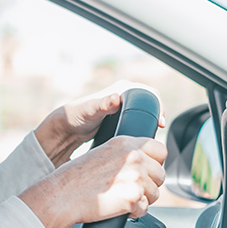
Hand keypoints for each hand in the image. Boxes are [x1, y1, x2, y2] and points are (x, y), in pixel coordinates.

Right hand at [20, 136, 166, 227]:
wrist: (61, 195)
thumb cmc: (75, 179)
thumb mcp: (102, 153)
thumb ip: (125, 154)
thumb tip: (145, 163)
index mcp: (125, 143)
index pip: (160, 149)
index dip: (154, 163)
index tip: (144, 171)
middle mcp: (133, 157)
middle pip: (160, 174)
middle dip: (148, 184)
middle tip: (127, 189)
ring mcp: (135, 176)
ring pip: (155, 193)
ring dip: (141, 200)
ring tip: (119, 198)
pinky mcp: (133, 197)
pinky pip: (145, 209)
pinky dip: (133, 213)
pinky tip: (118, 208)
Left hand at [34, 81, 164, 165]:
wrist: (66, 128)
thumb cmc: (77, 116)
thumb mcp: (91, 110)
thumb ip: (103, 104)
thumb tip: (116, 99)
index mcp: (122, 89)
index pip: (149, 94)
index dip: (158, 106)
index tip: (159, 122)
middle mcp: (123, 96)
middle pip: (149, 105)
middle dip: (156, 117)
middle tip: (156, 132)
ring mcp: (122, 108)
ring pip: (143, 115)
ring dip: (149, 124)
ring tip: (150, 137)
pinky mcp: (119, 119)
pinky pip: (136, 122)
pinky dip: (141, 129)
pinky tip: (141, 138)